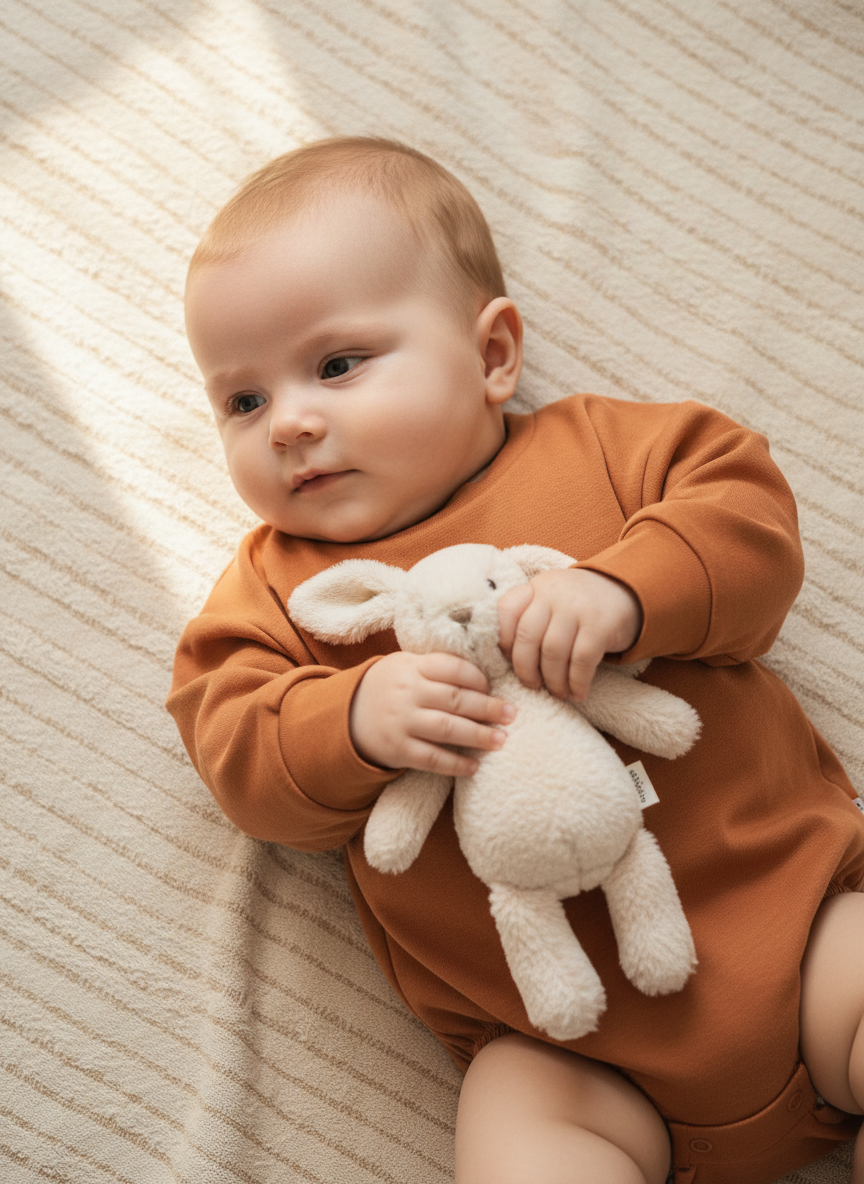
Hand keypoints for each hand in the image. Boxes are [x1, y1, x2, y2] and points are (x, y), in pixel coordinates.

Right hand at [350, 651, 516, 776]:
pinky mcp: (398, 750)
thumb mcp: (407, 666)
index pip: (452, 668)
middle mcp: (407, 693)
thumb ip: (438, 667)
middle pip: (455, 699)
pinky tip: (475, 766)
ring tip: (501, 740)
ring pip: (447, 729)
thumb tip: (486, 675)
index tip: (492, 687)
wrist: (346, 715)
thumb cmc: (390, 687)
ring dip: (479, 736)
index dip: (477, 678)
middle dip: (488, 708)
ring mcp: (402, 722)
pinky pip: (432, 759)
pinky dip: (455, 764)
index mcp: (412, 667)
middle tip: (512, 715)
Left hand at [497, 567, 642, 700]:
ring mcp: (578, 607)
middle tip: (532, 685)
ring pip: (553, 652)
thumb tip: (505, 657)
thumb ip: (529, 616)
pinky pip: (582, 660)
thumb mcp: (551, 599)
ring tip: (558, 692)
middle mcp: (554, 593)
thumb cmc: (579, 605)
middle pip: (527, 637)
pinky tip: (578, 693)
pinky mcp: (601, 625)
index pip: (505, 610)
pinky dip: (577, 682)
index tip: (509, 660)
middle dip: (525, 669)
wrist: (628, 591)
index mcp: (537, 587)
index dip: (503, 641)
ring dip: (553, 680)